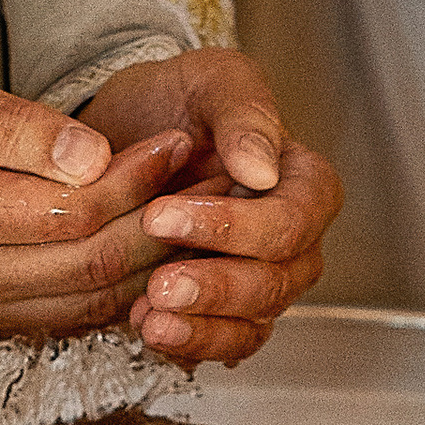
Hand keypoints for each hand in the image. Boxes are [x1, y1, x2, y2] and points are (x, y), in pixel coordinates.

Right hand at [0, 49, 190, 337]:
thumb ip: (12, 122)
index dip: (133, 181)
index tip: (175, 141)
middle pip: (84, 266)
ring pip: (83, 301)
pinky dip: (112, 287)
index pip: (65, 213)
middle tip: (202, 179)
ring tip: (189, 210)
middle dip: (156, 223)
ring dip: (148, 262)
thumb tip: (92, 156)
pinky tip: (145, 246)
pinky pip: (62, 316)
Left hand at [80, 50, 342, 370]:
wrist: (121, 133)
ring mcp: (259, 280)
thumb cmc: (175, 102)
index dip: (236, 227)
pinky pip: (224, 344)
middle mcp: (290, 240)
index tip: (164, 215)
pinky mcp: (221, 312)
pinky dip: (189, 344)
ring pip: (254, 322)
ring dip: (203, 326)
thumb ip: (243, 114)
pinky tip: (149, 328)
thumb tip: (262, 169)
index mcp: (303, 183)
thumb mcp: (209, 80)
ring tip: (152, 316)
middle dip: (217, 286)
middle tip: (160, 282)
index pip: (294, 219)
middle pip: (277, 280)